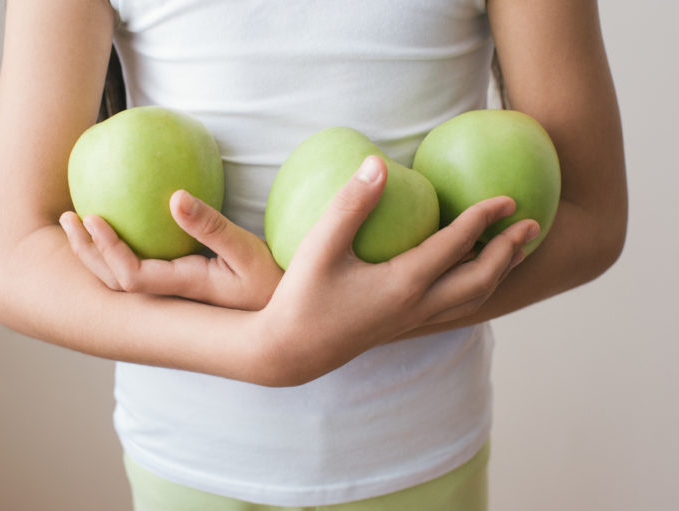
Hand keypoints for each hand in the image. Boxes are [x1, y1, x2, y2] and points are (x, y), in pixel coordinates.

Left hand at [59, 190, 282, 310]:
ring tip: (79, 223)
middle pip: (112, 281)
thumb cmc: (269, 281)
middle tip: (68, 217)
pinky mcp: (179, 284)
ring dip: (94, 254)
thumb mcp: (246, 250)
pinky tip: (115, 228)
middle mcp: (171, 295)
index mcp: (184, 287)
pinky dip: (115, 252)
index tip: (93, 217)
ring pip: (120, 279)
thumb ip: (211, 226)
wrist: (283, 313)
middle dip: (86, 252)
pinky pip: (137, 270)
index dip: (107, 250)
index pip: (131, 276)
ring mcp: (172, 293)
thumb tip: (174, 197)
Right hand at [253, 156, 539, 385]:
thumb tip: (379, 162)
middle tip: (533, 225)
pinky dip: (476, 290)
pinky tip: (470, 279)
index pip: (456, 246)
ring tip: (514, 251)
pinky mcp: (402, 327)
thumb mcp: (320, 247)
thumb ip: (351, 204)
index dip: (483, 219)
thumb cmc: (301, 297)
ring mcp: (412, 320)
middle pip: (480, 279)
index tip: (507, 198)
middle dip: (508, 251)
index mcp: (403, 283)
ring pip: (472, 299)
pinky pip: (455, 309)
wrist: (290, 352)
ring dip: (499, 273)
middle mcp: (417, 305)